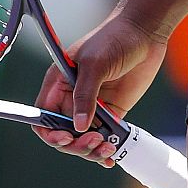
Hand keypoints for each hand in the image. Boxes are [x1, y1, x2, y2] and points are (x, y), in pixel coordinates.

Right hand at [31, 12, 168, 166]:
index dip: (50, 132)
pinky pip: (104, 136)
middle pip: (63, 133)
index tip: (66, 138)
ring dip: (91, 150)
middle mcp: (72, 97)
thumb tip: (79, 126)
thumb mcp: (95, 64)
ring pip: (83, 139)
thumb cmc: (115, 38)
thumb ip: (85, 95)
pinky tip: (111, 155)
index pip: (43, 115)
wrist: (144, 32)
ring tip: (107, 149)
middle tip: (94, 141)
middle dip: (75, 144)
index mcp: (59, 83)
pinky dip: (105, 149)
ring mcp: (92, 106)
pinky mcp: (112, 112)